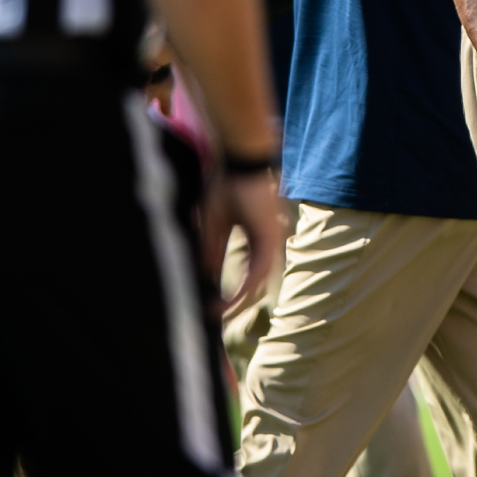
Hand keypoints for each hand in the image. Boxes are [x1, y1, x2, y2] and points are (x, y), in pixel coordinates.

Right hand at [215, 170, 284, 321]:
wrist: (243, 160)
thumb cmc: (229, 186)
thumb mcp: (214, 224)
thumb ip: (212, 251)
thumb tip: (204, 277)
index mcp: (257, 240)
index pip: (246, 274)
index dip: (229, 291)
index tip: (210, 305)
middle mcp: (267, 244)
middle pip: (253, 283)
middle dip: (233, 302)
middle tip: (212, 315)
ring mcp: (271, 242)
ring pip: (257, 282)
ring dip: (237, 300)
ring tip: (217, 312)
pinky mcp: (270, 238)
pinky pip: (259, 271)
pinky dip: (243, 287)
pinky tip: (229, 299)